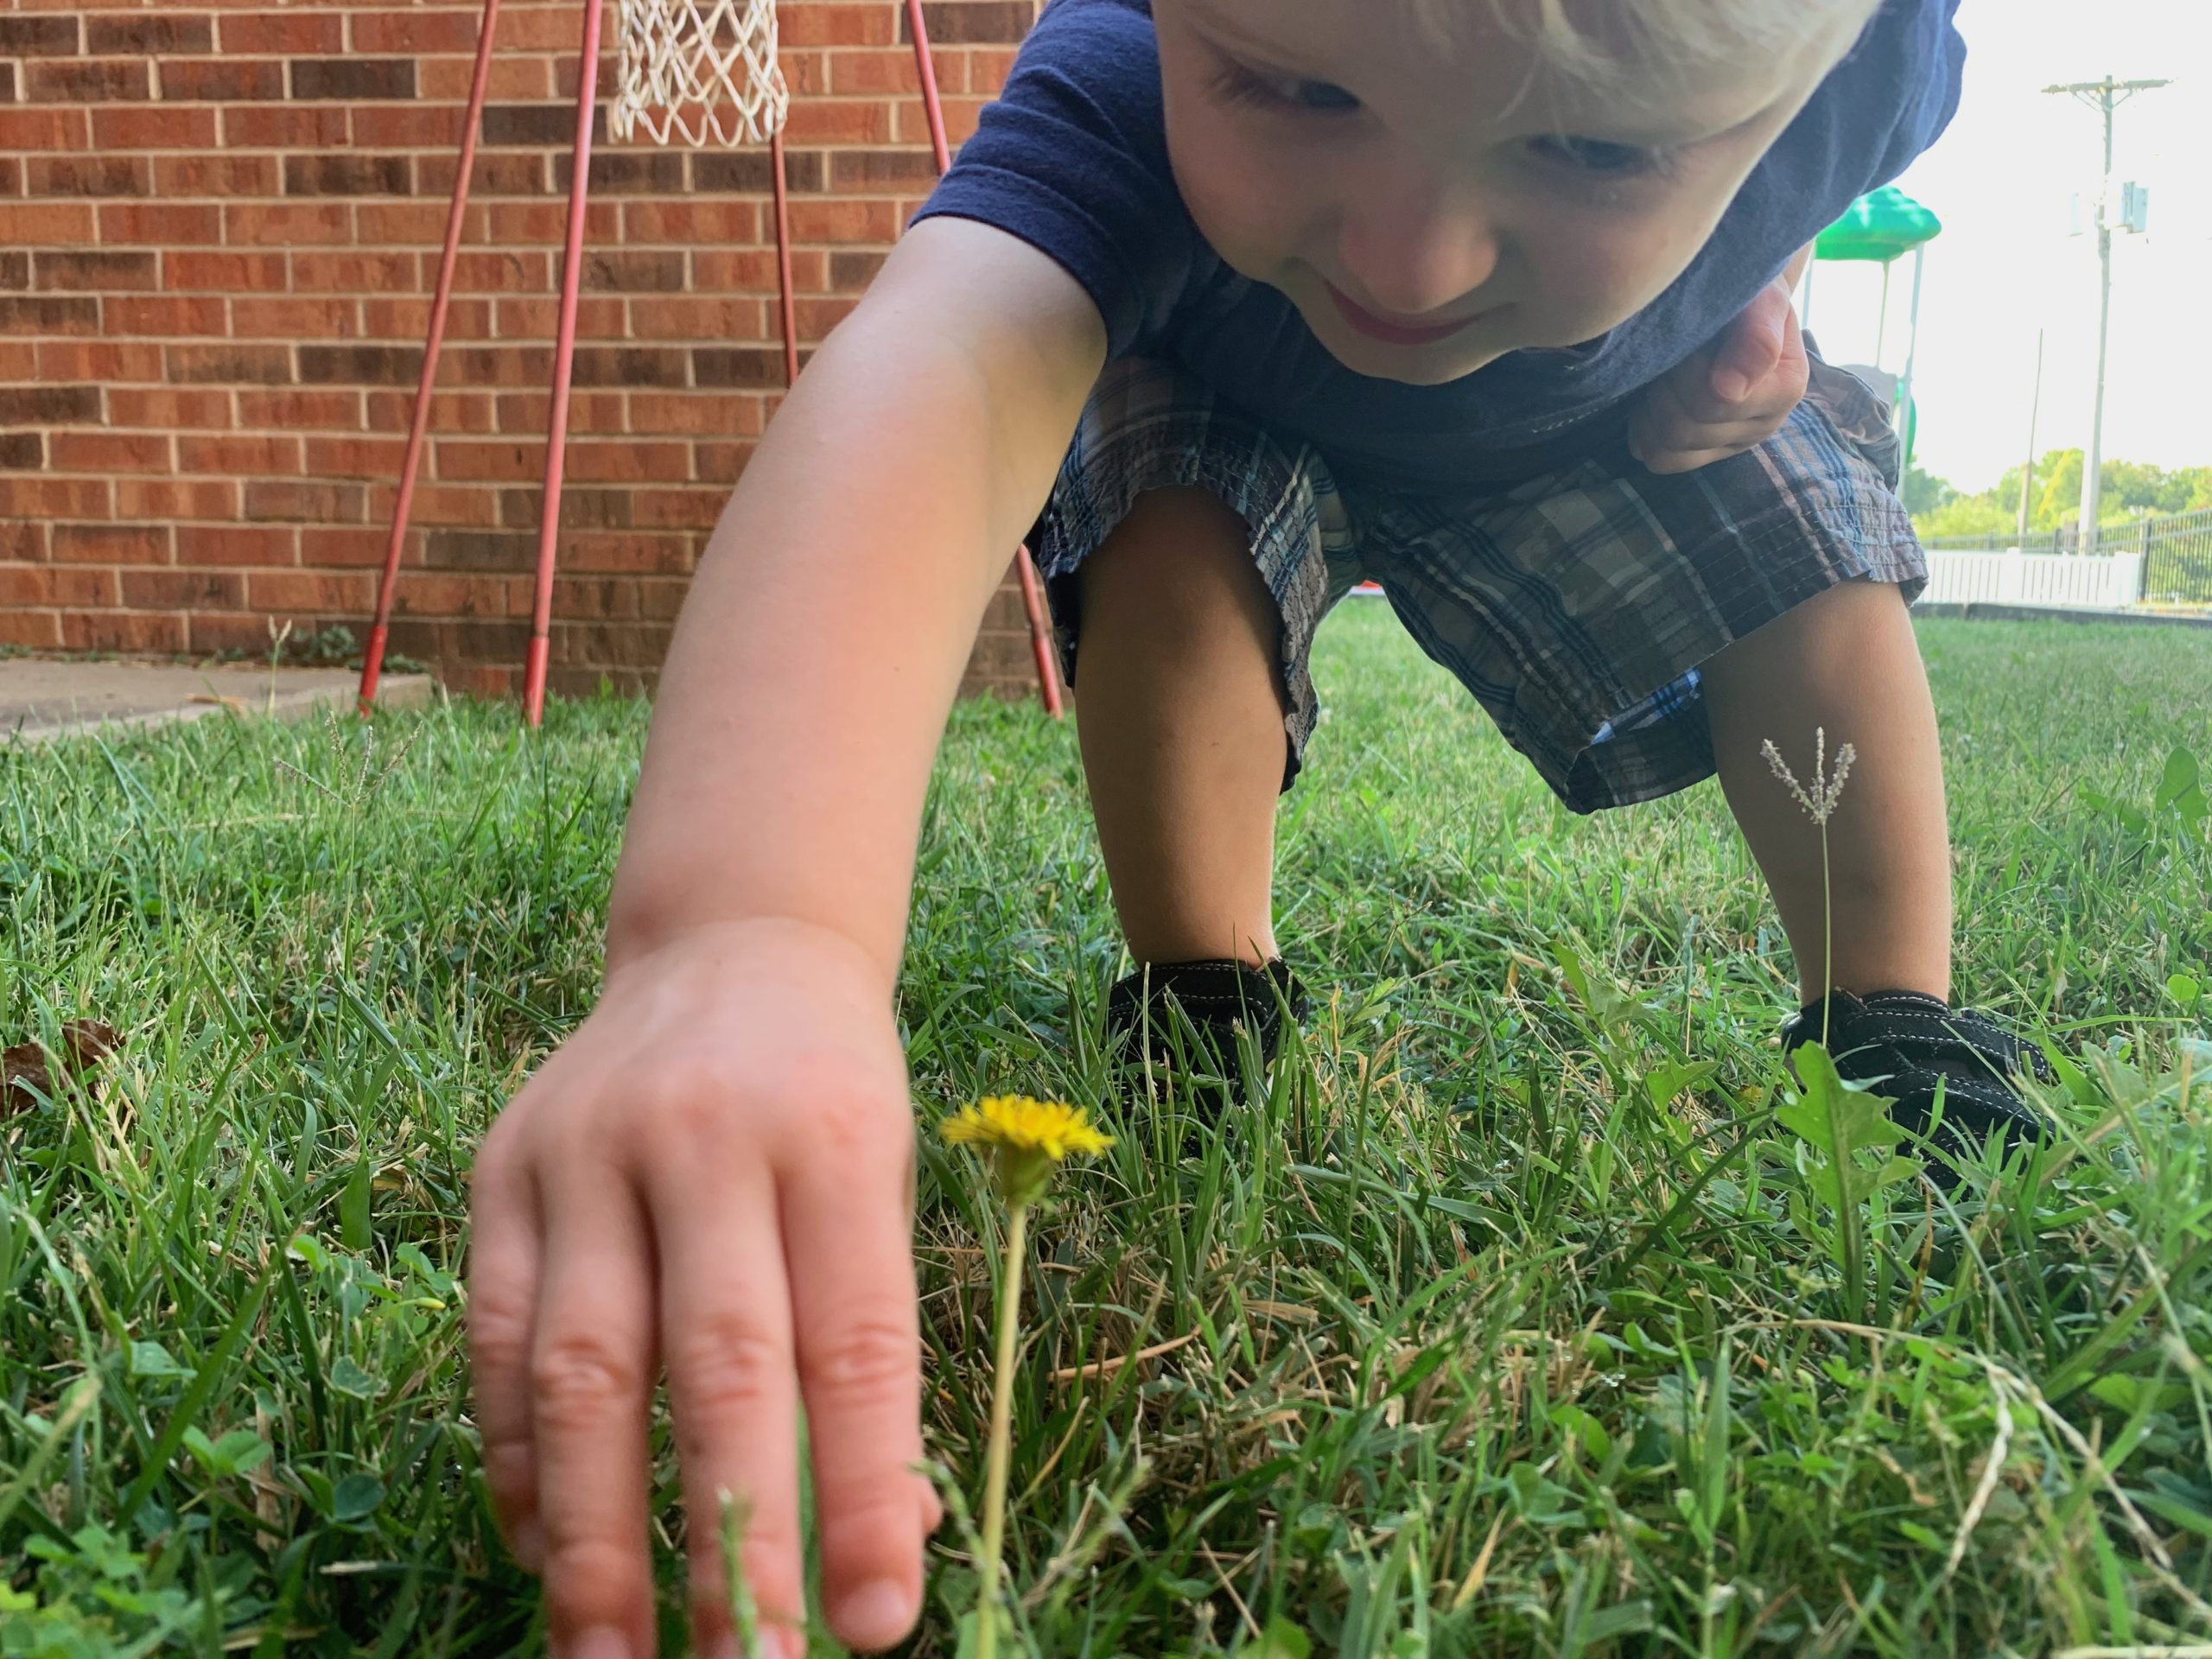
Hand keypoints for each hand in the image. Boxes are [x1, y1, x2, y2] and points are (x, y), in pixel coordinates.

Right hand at [468, 918, 941, 1658]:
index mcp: (837, 1140)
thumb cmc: (832, 1097)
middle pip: (713, 1364)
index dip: (866, 1494)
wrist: (732, 945)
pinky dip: (517, 1456)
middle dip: (727, 1542)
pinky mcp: (504, 1164)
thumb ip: (870, 1343)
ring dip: (591, 1533)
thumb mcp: (891, 1183)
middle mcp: (708, 1136)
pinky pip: (495, 1334)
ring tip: (609, 1657)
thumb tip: (876, 1542)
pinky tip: (539, 1548)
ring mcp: (589, 1147)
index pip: (856, 1341)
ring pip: (580, 1365)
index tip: (876, 1627)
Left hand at [1629, 271, 1809, 475]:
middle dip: (1664, 387)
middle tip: (1666, 352)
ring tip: (1659, 375)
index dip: (1683, 368)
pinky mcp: (1710, 453)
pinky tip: (1649, 403)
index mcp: (1785, 387)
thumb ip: (1755, 337)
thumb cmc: (1747, 295)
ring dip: (1651, 411)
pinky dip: (1645, 434)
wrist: (1737, 305)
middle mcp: (1767, 424)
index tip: (1689, 334)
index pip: (1710, 400)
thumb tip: (1730, 390)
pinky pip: (1664, 461)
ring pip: (1670, 450)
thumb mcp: (1758, 299)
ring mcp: (1736, 444)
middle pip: (1685, 429)